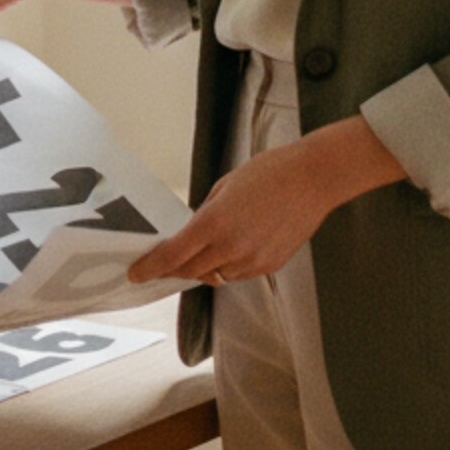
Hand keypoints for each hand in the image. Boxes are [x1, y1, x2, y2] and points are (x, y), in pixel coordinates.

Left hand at [129, 116, 406, 284]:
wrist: (313, 179)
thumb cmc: (269, 173)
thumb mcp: (224, 186)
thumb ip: (205, 214)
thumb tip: (192, 233)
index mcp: (214, 224)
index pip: (172, 256)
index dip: (151, 268)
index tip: (136, 274)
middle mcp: (231, 248)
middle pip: (190, 271)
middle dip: (175, 268)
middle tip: (164, 262)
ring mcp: (252, 260)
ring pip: (216, 275)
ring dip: (205, 266)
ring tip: (208, 245)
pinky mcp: (269, 266)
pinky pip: (239, 273)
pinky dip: (229, 265)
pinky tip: (236, 245)